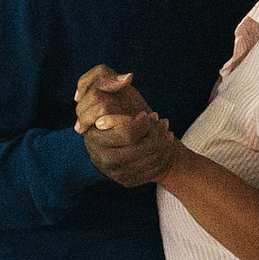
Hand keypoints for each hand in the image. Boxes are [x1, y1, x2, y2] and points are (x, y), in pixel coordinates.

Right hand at [72, 65, 182, 186]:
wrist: (130, 132)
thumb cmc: (118, 105)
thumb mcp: (110, 87)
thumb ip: (105, 78)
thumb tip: (127, 78)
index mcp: (92, 135)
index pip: (128, 134)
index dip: (143, 124)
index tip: (148, 115)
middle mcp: (98, 157)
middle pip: (141, 151)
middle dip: (154, 135)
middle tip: (160, 124)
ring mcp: (111, 172)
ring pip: (148, 162)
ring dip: (161, 145)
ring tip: (165, 132)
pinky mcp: (124, 181)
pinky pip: (149, 174)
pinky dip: (162, 159)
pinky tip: (165, 145)